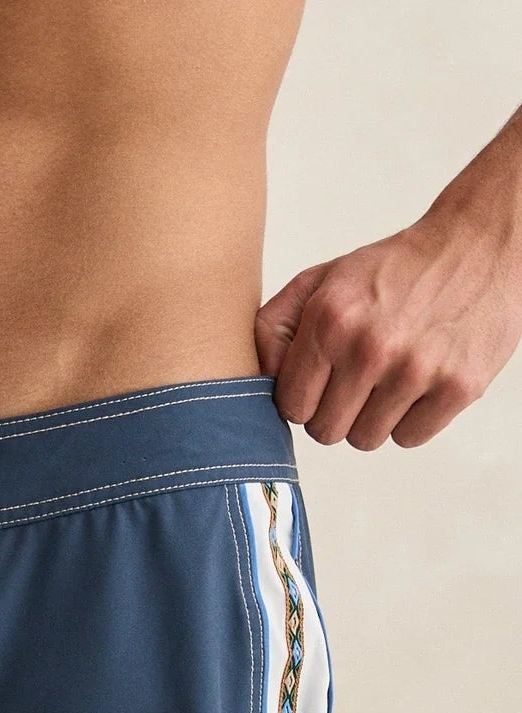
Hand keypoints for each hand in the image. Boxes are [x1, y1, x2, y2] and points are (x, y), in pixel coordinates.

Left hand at [255, 209, 521, 449]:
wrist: (478, 244)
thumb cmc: (394, 270)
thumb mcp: (323, 280)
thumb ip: (275, 328)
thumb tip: (262, 381)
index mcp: (330, 319)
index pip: (291, 406)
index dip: (303, 400)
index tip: (320, 384)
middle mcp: (370, 347)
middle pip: (326, 431)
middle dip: (336, 412)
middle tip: (357, 381)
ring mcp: (415, 369)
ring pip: (366, 440)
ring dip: (373, 418)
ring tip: (390, 377)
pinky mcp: (456, 387)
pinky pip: (409, 438)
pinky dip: (412, 419)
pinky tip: (419, 383)